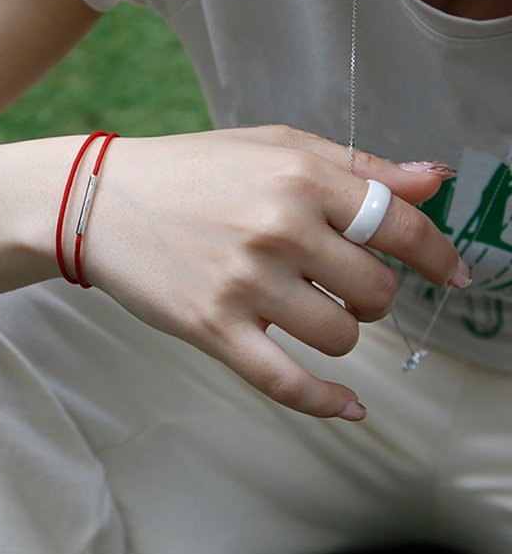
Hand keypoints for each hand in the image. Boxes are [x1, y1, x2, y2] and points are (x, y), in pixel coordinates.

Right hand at [80, 126, 463, 420]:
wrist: (100, 198)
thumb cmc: (190, 169)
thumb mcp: (272, 146)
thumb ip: (356, 165)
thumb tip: (433, 181)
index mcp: (299, 176)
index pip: (400, 225)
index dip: (437, 254)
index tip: (452, 274)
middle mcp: (278, 228)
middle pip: (375, 290)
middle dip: (372, 293)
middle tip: (342, 283)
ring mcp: (244, 283)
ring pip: (341, 336)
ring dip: (341, 330)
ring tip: (310, 310)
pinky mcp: (212, 328)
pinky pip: (289, 383)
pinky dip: (328, 404)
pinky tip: (350, 407)